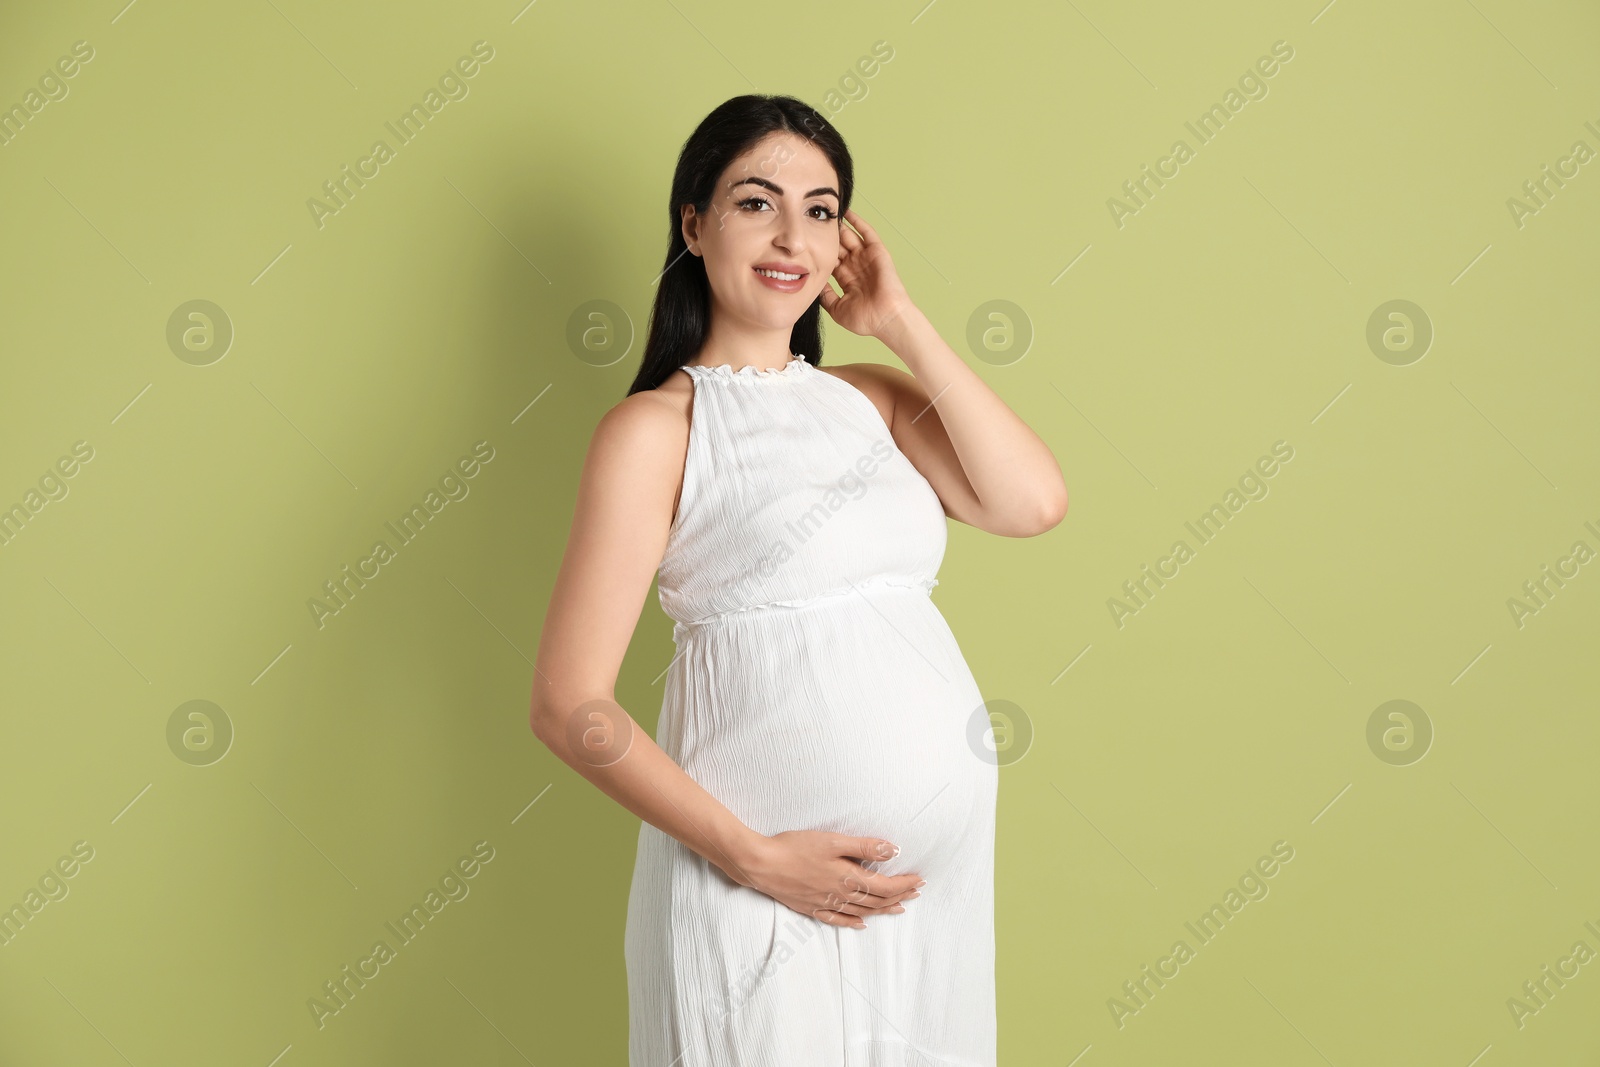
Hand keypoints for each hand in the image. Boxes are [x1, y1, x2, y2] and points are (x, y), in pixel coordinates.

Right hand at [737, 830, 923, 929]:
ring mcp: (825, 904)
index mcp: (848, 878)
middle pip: (877, 901)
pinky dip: (853, 923)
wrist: (761, 864)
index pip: (885, 886)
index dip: (905, 884)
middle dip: (899, 896)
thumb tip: (894, 850)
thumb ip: (864, 846)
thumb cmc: (795, 847)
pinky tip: (861, 924)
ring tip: (898, 908)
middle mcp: (840, 895)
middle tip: (916, 892)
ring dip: (882, 910)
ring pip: (861, 912)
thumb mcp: (833, 840)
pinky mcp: (810, 907)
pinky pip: (838, 920)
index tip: (920, 880)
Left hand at [819, 208, 915, 341]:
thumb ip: (825, 296)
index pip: (829, 259)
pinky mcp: (877, 252)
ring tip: (826, 213)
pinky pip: (866, 232)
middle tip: (810, 222)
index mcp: (846, 278)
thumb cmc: (865, 319)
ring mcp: (866, 258)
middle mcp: (855, 266)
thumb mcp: (837, 308)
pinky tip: (846, 211)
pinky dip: (857, 221)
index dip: (817, 251)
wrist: (886, 318)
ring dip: (839, 226)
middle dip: (826, 236)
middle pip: (837, 246)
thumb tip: (813, 285)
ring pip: (849, 237)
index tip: (803, 242)